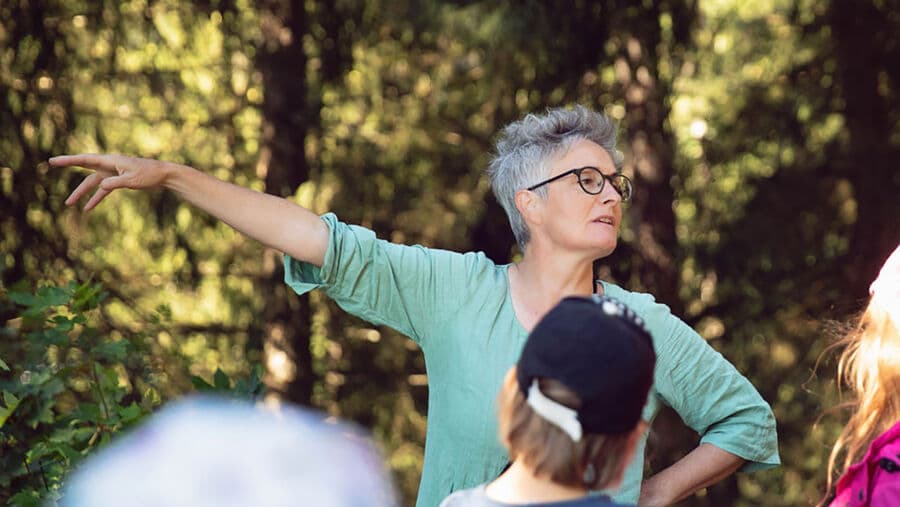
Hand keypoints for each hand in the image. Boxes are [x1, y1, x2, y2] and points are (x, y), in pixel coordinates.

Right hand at [50, 154, 173, 210]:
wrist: (164, 175)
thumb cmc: (150, 175)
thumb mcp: (132, 180)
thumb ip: (116, 183)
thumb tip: (101, 187)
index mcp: (111, 160)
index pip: (85, 159)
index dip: (68, 160)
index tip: (54, 160)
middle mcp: (110, 165)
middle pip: (85, 168)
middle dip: (69, 166)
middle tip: (51, 163)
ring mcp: (114, 173)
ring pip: (93, 183)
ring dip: (82, 193)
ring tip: (69, 204)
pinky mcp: (119, 180)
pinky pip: (104, 190)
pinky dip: (96, 198)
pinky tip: (88, 208)